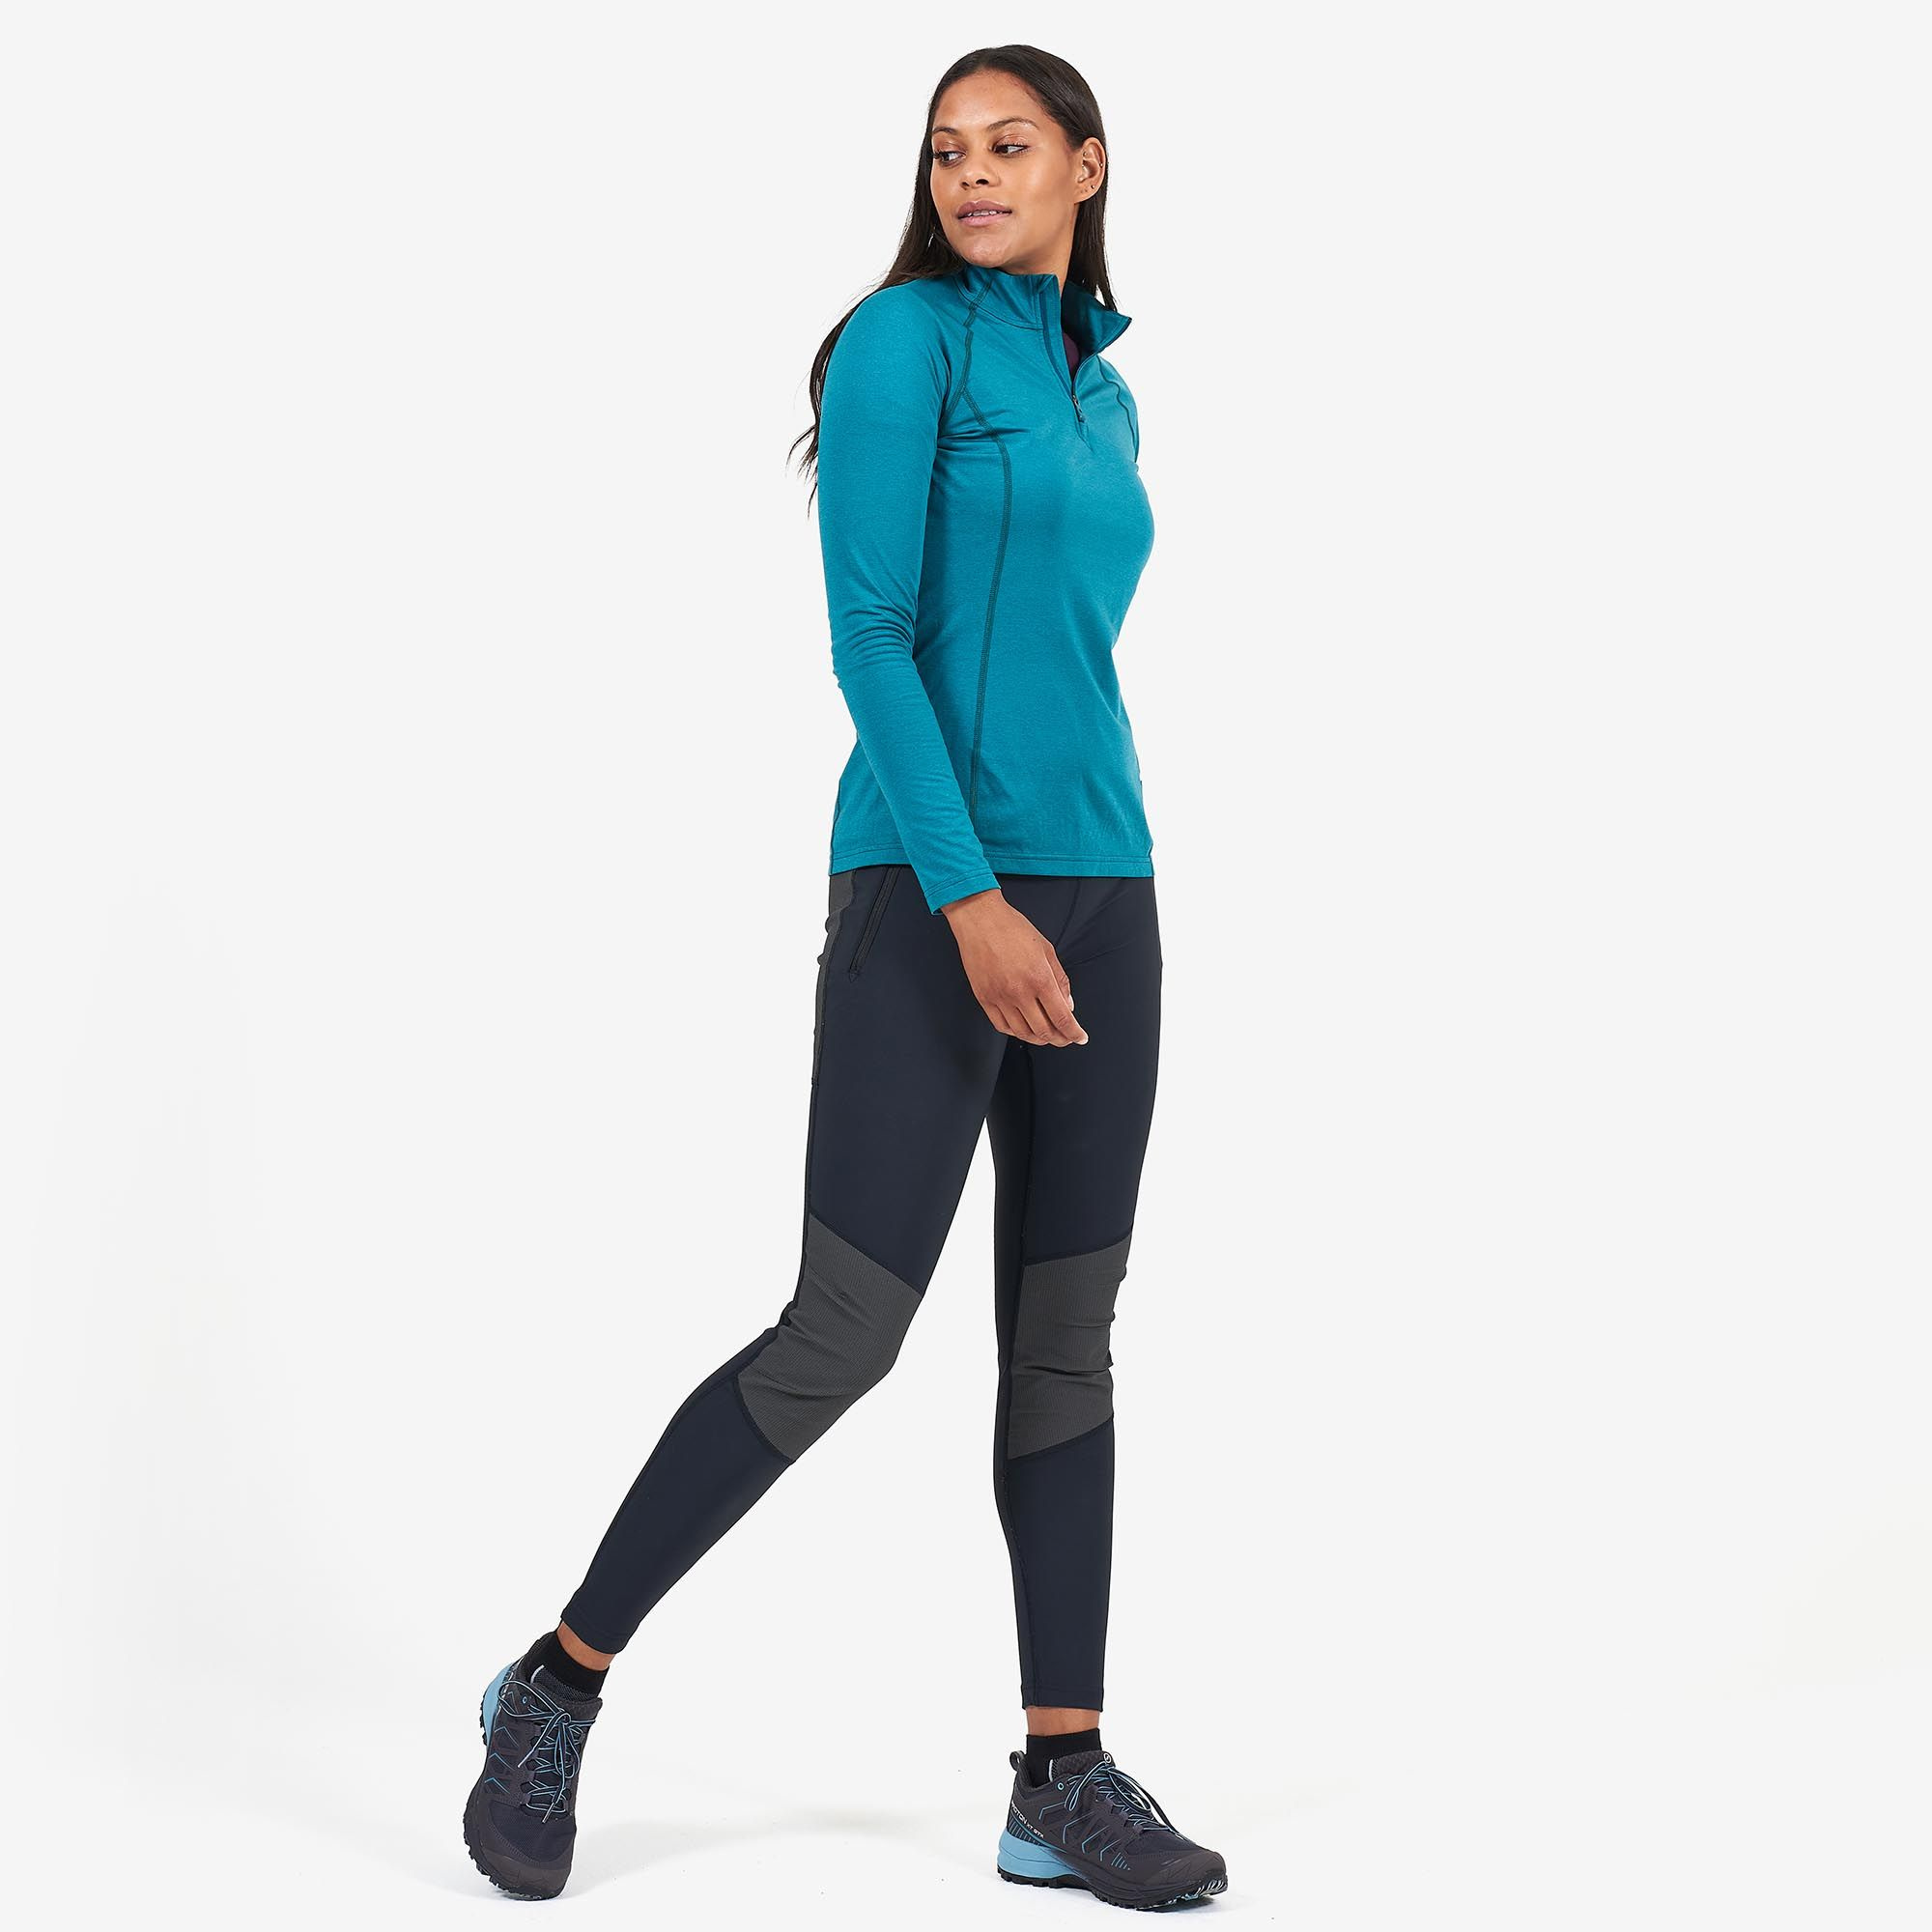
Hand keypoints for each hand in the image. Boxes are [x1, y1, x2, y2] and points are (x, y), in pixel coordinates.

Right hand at [940, 889, 1087, 1045]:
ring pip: (1023, 1033)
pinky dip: (1015, 1032)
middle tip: (1065, 1038)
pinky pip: (1001, 1025)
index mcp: (1039, 978)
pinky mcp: (984, 998)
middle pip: (1044, 1031)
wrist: (981, 919)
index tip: (1080, 1037)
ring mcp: (1000, 997)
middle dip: (1059, 1039)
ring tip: (1046, 1036)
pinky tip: (1023, 1029)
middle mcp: (1019, 992)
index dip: (1074, 1033)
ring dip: (1038, 1039)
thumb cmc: (1012, 928)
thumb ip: (1060, 980)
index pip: (1062, 1018)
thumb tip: (1068, 1004)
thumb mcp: (1047, 950)